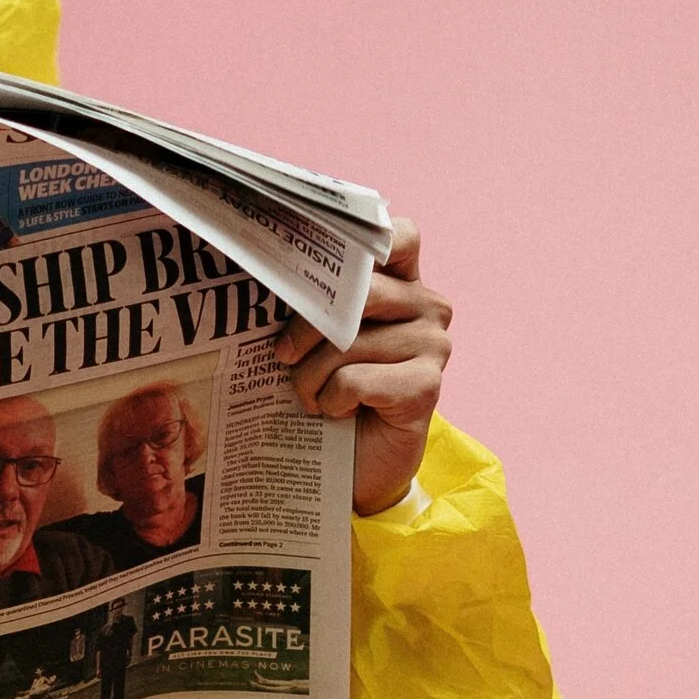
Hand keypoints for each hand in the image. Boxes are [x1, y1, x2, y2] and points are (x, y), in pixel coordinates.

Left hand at [274, 215, 450, 515]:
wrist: (351, 465)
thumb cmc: (327, 389)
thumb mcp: (315, 336)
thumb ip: (312, 297)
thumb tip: (264, 263)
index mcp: (403, 282)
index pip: (398, 234)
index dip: (357, 241)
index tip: (311, 261)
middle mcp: (428, 306)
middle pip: (358, 290)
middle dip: (305, 326)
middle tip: (284, 356)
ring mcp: (434, 345)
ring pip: (349, 340)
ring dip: (311, 376)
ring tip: (311, 396)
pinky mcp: (428, 387)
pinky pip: (355, 379)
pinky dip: (331, 399)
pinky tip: (337, 412)